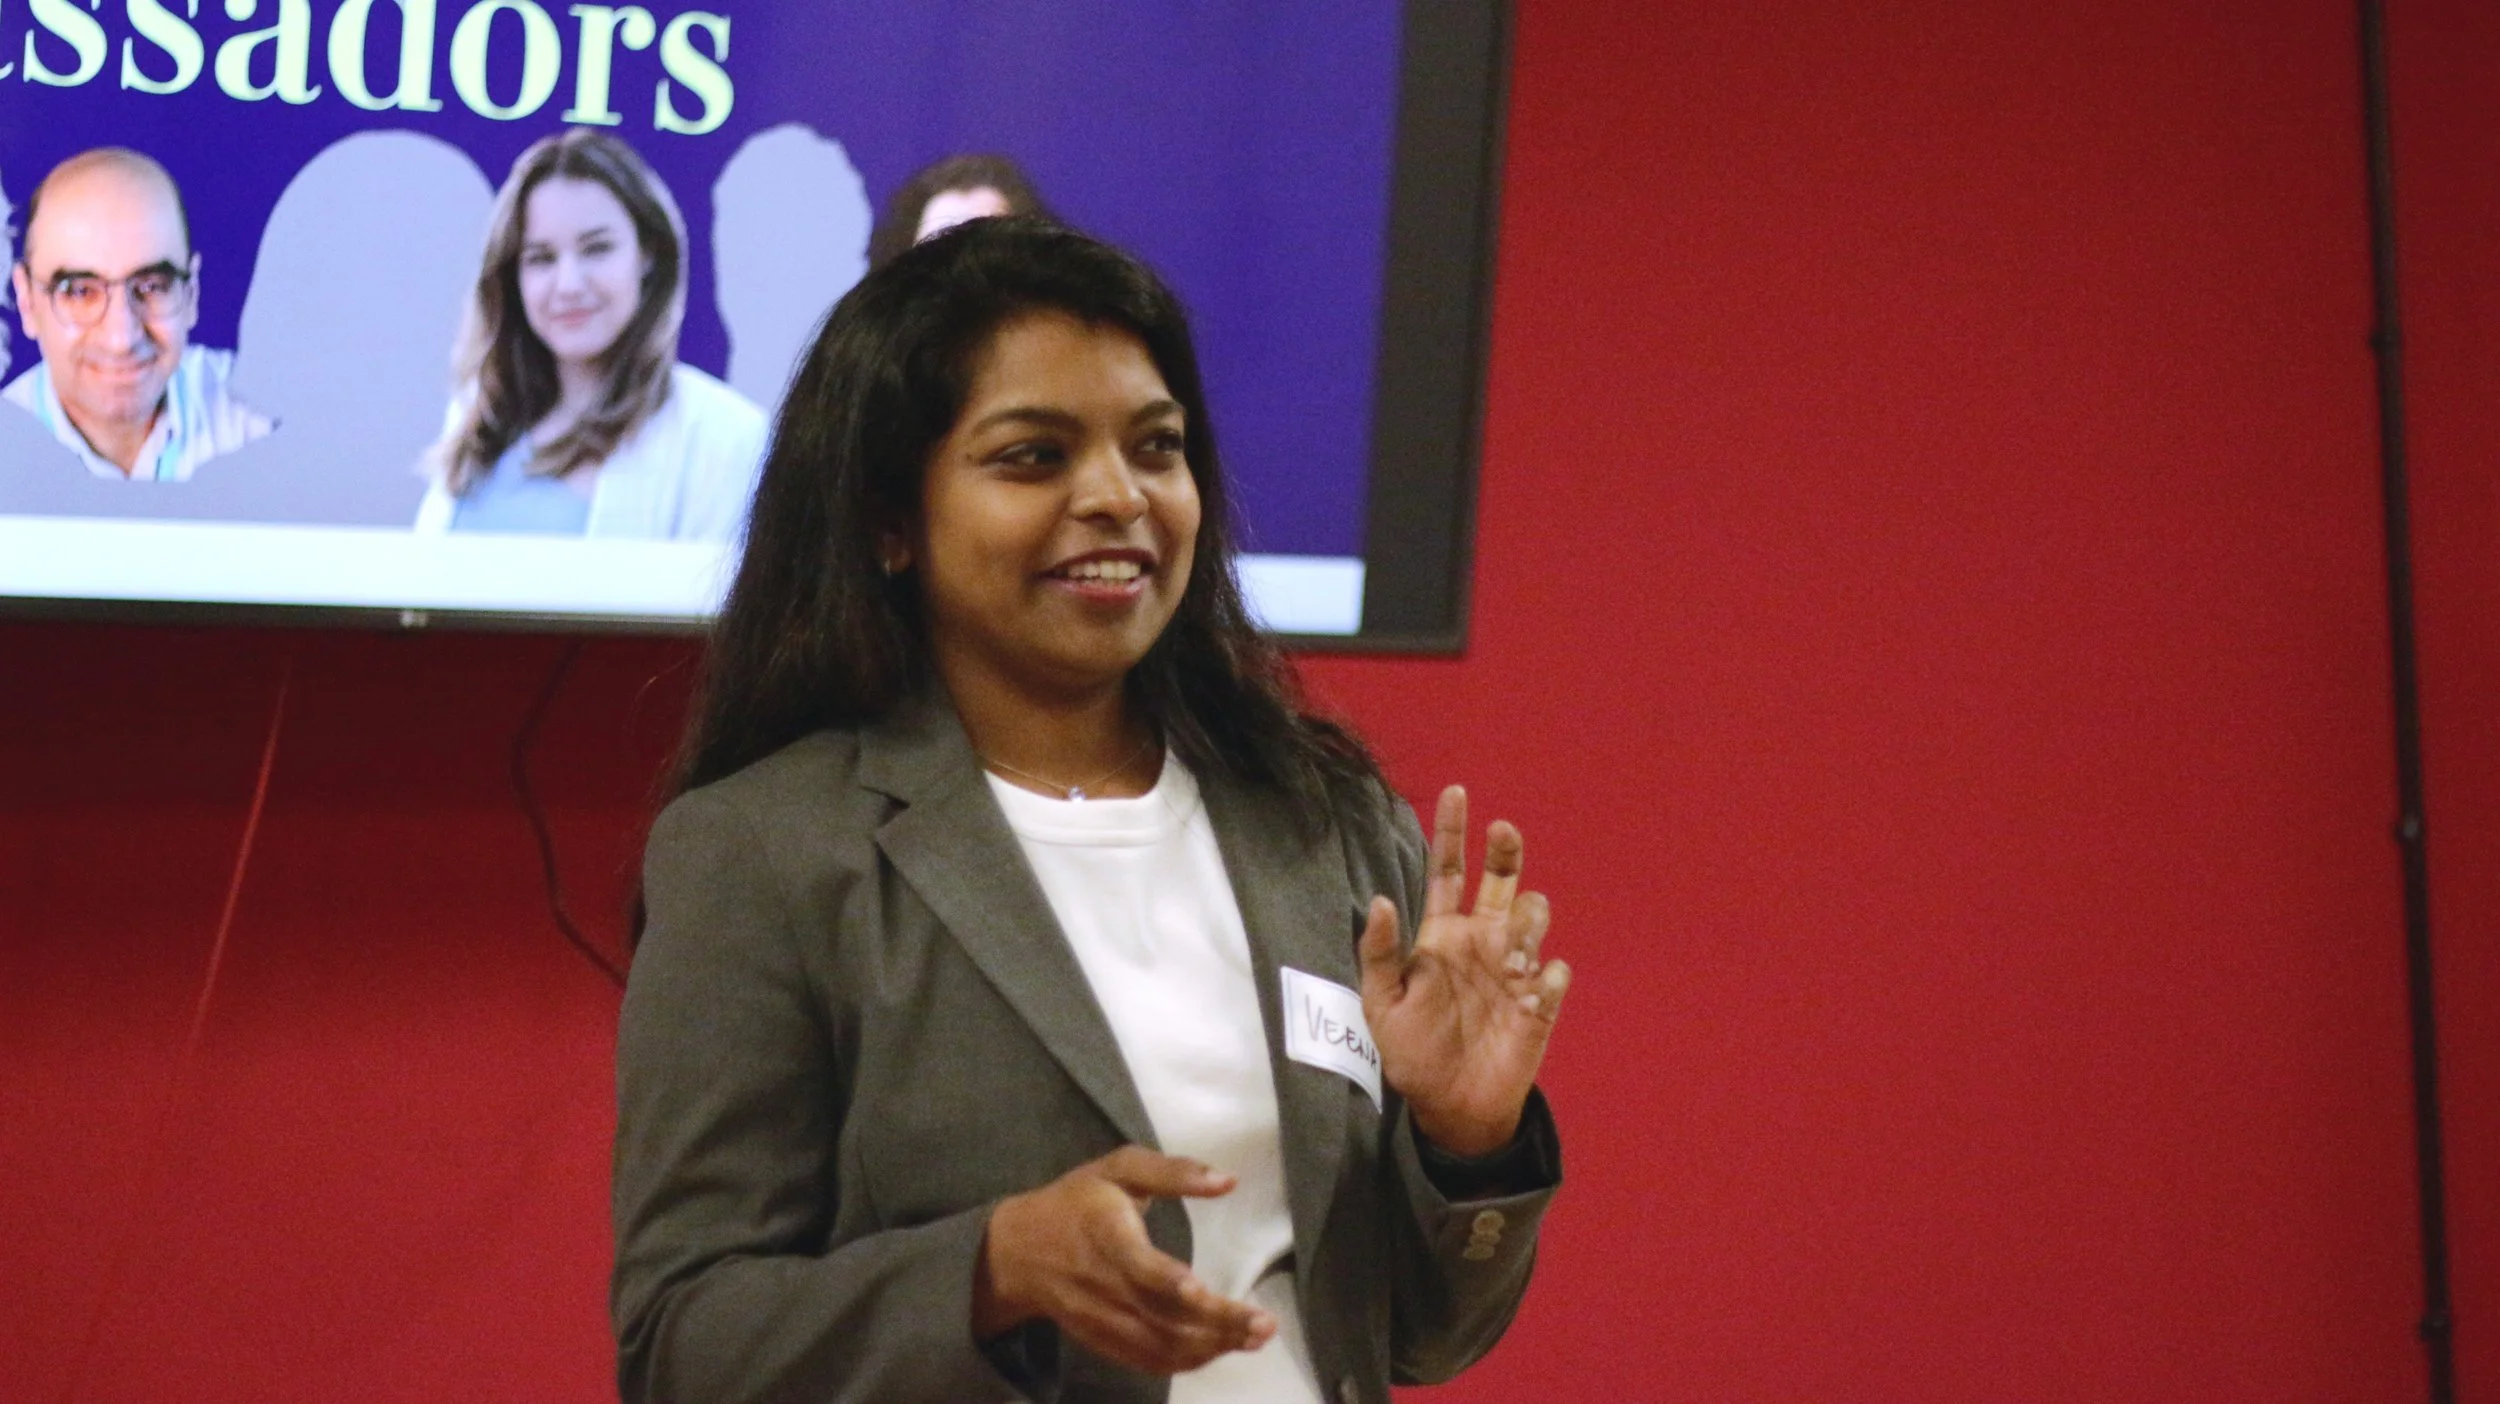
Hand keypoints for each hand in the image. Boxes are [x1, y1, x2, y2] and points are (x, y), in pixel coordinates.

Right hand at [975, 1146, 1276, 1374]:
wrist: (1018, 1253)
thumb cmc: (1077, 1202)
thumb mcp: (1118, 1169)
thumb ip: (1173, 1172)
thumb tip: (1229, 1180)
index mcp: (1105, 1236)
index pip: (1136, 1265)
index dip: (1166, 1280)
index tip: (1200, 1290)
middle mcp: (1103, 1286)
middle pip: (1161, 1314)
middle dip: (1216, 1323)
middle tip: (1264, 1325)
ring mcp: (1102, 1321)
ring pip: (1160, 1344)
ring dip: (1211, 1346)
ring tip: (1257, 1337)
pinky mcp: (1105, 1342)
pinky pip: (1149, 1360)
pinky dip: (1188, 1360)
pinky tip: (1223, 1349)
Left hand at [1359, 786, 1570, 1157]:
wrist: (1448, 1105)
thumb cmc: (1411, 1051)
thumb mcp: (1380, 1003)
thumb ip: (1379, 953)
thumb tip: (1379, 900)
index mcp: (1442, 935)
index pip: (1449, 872)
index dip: (1453, 833)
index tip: (1457, 791)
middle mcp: (1481, 942)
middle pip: (1502, 880)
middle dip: (1506, 851)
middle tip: (1502, 832)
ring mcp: (1513, 970)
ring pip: (1535, 916)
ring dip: (1527, 922)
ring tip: (1510, 954)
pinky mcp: (1539, 1004)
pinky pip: (1556, 974)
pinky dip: (1549, 975)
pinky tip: (1534, 989)